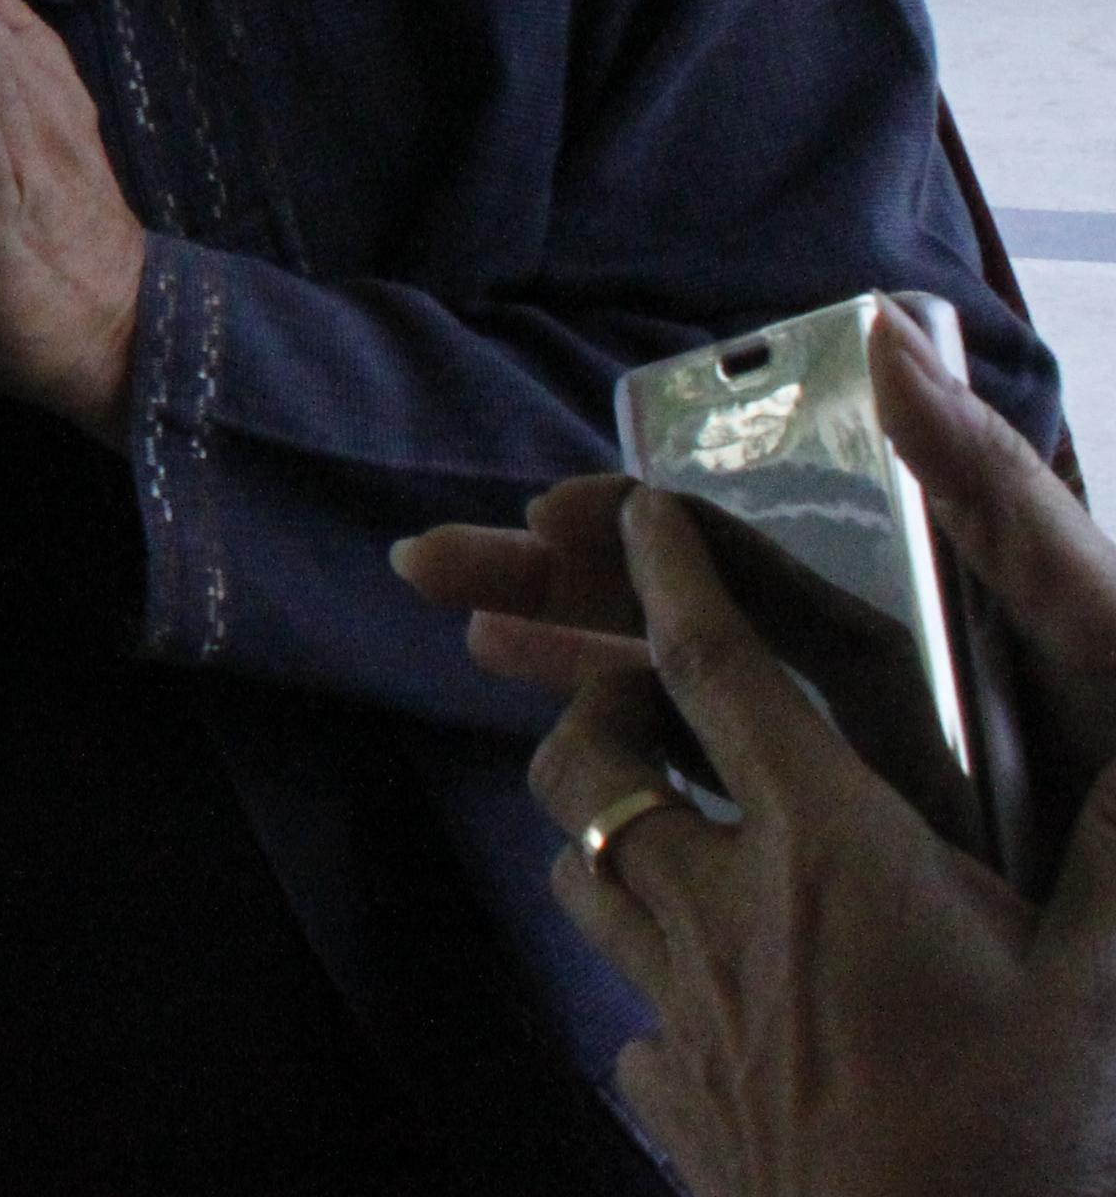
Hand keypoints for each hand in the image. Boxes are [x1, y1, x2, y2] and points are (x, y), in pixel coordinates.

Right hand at [403, 320, 1115, 756]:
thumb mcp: (1094, 624)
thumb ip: (999, 496)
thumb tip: (887, 338)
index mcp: (924, 614)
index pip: (758, 553)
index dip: (647, 526)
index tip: (551, 509)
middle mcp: (873, 679)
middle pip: (687, 613)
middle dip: (561, 579)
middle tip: (430, 562)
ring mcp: (854, 771)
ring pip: (678, 692)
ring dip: (566, 649)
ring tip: (456, 621)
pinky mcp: (849, 860)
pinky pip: (712, 787)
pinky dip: (627, 753)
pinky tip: (543, 733)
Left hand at [527, 484, 1115, 1196]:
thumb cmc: (1024, 1144)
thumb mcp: (1101, 985)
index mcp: (826, 849)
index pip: (718, 672)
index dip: (674, 580)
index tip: (635, 512)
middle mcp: (722, 908)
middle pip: (594, 764)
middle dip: (593, 704)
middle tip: (636, 692)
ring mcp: (681, 1007)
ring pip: (582, 873)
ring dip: (603, 832)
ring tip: (659, 825)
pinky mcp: (679, 1100)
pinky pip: (627, 1018)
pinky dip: (647, 988)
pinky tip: (699, 1007)